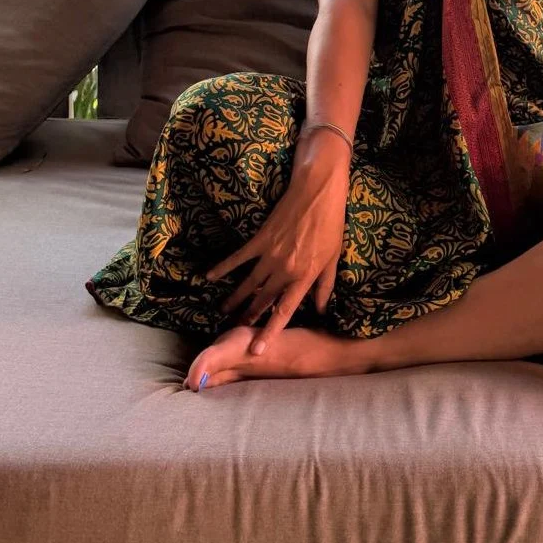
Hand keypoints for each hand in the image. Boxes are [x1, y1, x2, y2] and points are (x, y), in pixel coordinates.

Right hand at [205, 144, 349, 355]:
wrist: (317, 191)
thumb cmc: (331, 223)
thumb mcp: (333, 257)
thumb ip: (325, 285)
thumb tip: (322, 309)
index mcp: (304, 276)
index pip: (285, 310)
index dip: (271, 331)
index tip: (258, 350)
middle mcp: (285, 269)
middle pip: (263, 300)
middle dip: (250, 318)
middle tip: (236, 332)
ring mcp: (271, 254)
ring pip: (249, 283)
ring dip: (236, 299)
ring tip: (224, 312)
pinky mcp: (261, 238)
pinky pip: (239, 257)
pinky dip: (224, 267)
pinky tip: (210, 276)